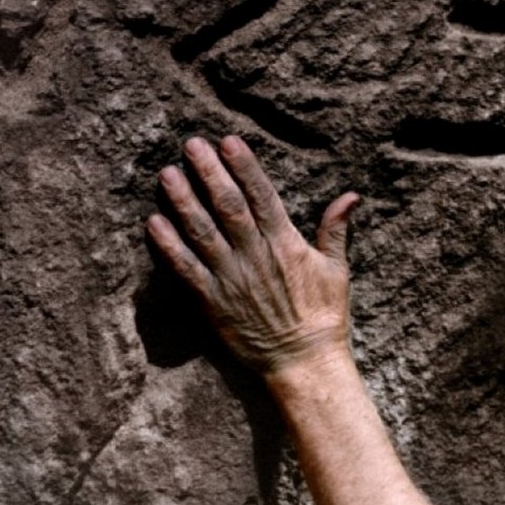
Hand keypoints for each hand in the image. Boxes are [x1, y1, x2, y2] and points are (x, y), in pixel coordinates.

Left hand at [146, 136, 360, 373]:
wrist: (303, 362)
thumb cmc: (323, 316)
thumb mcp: (337, 270)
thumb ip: (336, 230)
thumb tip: (351, 196)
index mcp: (285, 243)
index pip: (262, 195)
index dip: (244, 166)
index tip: (228, 141)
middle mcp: (255, 256)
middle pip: (228, 205)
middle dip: (208, 172)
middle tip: (191, 145)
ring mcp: (231, 278)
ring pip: (202, 231)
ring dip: (183, 201)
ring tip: (168, 174)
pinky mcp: (212, 302)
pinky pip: (186, 269)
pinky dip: (168, 246)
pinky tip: (154, 222)